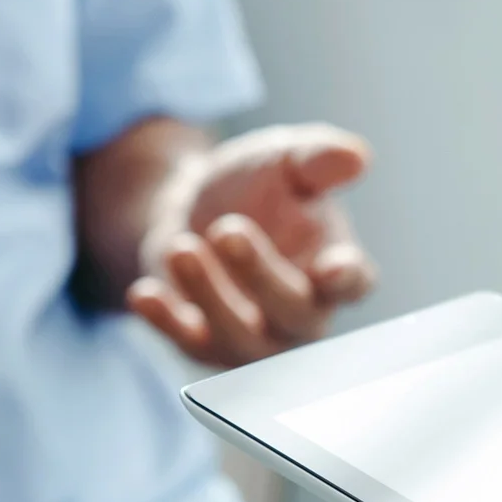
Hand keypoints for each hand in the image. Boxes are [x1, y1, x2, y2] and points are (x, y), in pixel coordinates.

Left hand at [125, 123, 376, 365]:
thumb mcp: (285, 159)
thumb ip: (318, 158)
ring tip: (181, 248)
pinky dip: (166, 322)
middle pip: (294, 313)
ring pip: (241, 338)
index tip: (333, 266)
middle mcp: (301, 313)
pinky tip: (145, 294)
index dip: (347, 279)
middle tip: (228, 229)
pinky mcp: (204, 343)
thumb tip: (357, 157)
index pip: (354, 282)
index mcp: (334, 266)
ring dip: (211, 297)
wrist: (193, 203)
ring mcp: (254, 336)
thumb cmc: (257, 186)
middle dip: (261, 275)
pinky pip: (189, 344)